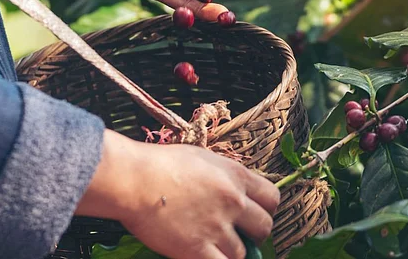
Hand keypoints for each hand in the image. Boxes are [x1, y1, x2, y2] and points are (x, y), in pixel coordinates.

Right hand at [76, 130, 279, 258]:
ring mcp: (217, 227)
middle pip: (265, 226)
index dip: (266, 208)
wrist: (135, 180)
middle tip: (240, 234)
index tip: (255, 213)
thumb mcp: (202, 158)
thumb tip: (235, 187)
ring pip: (243, 252)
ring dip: (232, 251)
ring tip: (215, 245)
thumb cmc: (161, 163)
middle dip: (254, 233)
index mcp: (235, 176)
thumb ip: (224, 174)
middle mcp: (233, 202)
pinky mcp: (198, 249)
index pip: (272, 198)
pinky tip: (206, 256)